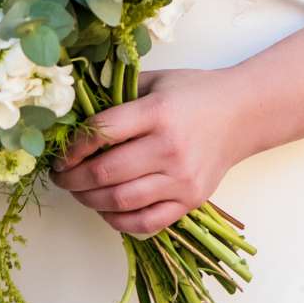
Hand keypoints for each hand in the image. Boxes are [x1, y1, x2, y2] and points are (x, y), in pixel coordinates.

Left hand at [53, 69, 250, 235]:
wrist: (243, 114)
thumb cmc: (195, 94)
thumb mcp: (156, 80)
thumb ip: (117, 92)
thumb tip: (74, 110)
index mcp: (157, 112)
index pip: (102, 133)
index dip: (72, 148)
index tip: (60, 154)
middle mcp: (169, 147)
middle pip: (106, 172)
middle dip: (73, 179)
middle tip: (61, 177)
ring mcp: (182, 178)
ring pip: (121, 201)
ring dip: (90, 201)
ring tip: (80, 193)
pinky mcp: (191, 200)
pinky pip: (147, 222)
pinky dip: (119, 221)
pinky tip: (107, 209)